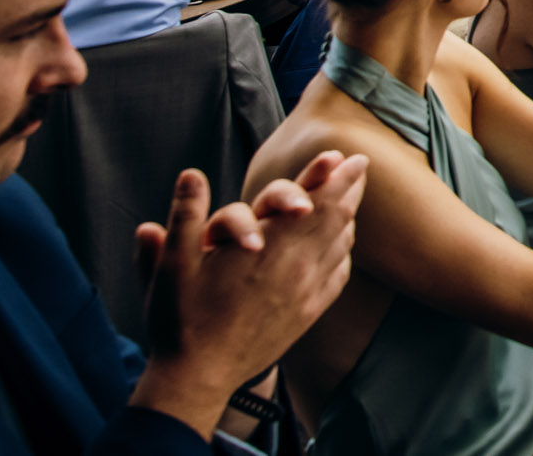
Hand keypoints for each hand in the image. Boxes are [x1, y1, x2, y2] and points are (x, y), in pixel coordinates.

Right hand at [129, 153, 366, 434]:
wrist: (200, 376)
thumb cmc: (182, 320)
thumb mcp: (172, 267)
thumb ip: (185, 217)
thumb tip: (190, 175)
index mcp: (265, 247)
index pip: (312, 200)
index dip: (331, 175)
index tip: (345, 156)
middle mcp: (294, 265)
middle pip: (335, 216)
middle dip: (349, 186)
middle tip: (360, 166)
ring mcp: (305, 290)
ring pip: (340, 242)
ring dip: (350, 215)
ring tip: (354, 197)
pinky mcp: (309, 312)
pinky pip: (338, 273)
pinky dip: (344, 250)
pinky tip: (343, 242)